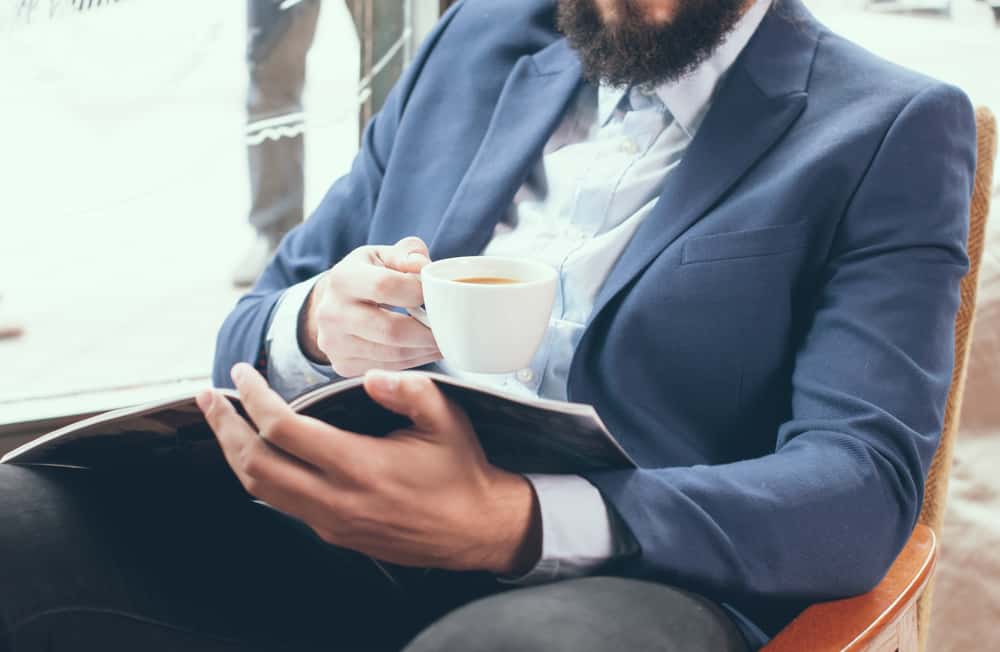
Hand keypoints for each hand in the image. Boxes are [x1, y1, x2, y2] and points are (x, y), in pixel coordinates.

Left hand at [197, 363, 541, 574]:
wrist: (475, 528)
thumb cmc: (460, 470)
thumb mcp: (446, 420)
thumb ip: (409, 391)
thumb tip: (371, 374)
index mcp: (359, 467)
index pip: (283, 430)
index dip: (254, 398)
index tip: (243, 373)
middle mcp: (335, 500)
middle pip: (254, 464)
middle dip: (225, 425)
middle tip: (210, 396)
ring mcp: (330, 522)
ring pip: (259, 489)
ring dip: (232, 452)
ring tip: (221, 421)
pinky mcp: (333, 533)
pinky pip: (280, 503)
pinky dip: (257, 473)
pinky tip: (256, 452)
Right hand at [301, 236, 440, 375]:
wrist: (332, 304)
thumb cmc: (365, 275)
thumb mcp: (382, 255)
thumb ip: (406, 253)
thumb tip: (422, 265)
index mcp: (342, 279)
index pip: (385, 286)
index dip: (418, 291)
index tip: (437, 294)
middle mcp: (332, 314)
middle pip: (391, 330)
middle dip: (429, 331)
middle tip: (451, 328)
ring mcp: (335, 344)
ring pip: (393, 354)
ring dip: (425, 349)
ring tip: (445, 339)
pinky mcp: (343, 365)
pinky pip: (388, 367)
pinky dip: (414, 360)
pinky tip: (427, 349)